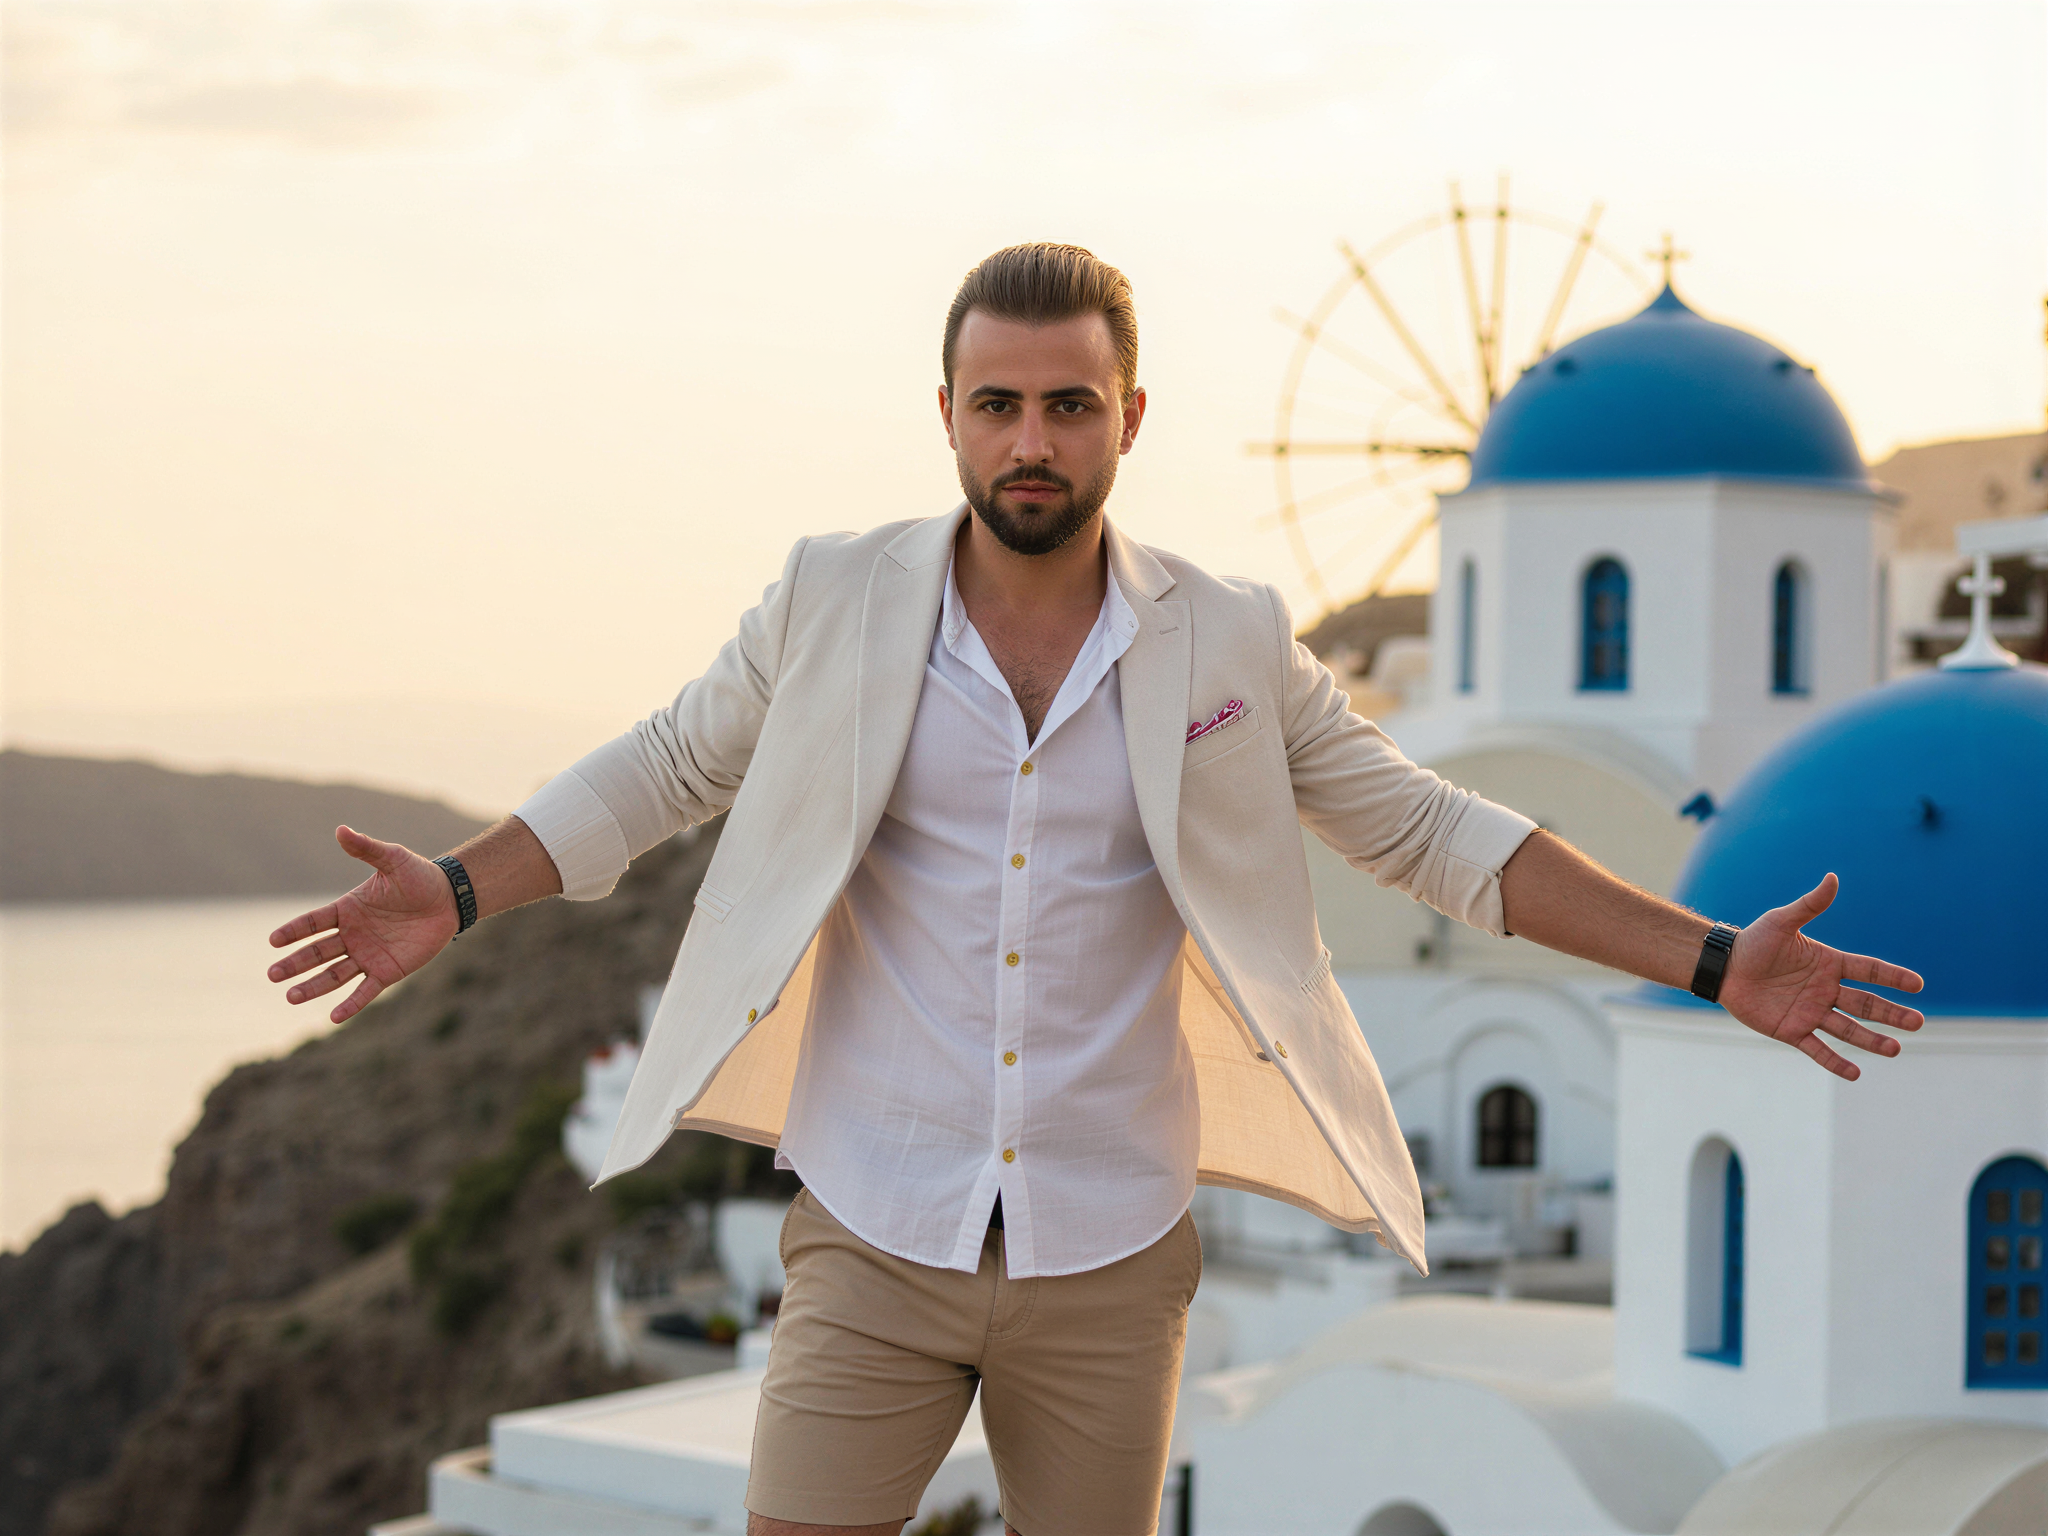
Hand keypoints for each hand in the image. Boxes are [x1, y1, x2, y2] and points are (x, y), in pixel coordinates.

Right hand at [266, 826, 459, 1023]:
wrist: (450, 899)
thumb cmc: (419, 876)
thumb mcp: (393, 860)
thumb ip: (366, 849)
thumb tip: (341, 829)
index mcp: (347, 909)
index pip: (312, 922)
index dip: (293, 931)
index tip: (273, 941)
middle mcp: (352, 935)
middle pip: (317, 952)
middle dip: (295, 963)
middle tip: (273, 974)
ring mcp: (368, 955)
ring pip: (333, 974)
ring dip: (312, 986)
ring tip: (290, 996)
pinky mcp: (388, 971)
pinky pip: (365, 990)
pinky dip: (350, 1004)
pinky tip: (334, 1016)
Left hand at [1718, 873, 1924, 1079]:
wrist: (1723, 967)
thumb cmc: (1753, 942)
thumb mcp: (1782, 922)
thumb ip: (1809, 905)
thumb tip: (1832, 878)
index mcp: (1829, 964)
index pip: (1869, 970)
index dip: (1892, 977)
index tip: (1917, 984)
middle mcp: (1825, 990)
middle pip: (1866, 1004)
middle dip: (1891, 1014)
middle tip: (1918, 1023)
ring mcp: (1811, 1011)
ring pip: (1848, 1029)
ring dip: (1872, 1040)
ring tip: (1895, 1049)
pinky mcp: (1792, 1030)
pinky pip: (1818, 1049)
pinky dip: (1835, 1062)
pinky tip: (1855, 1073)